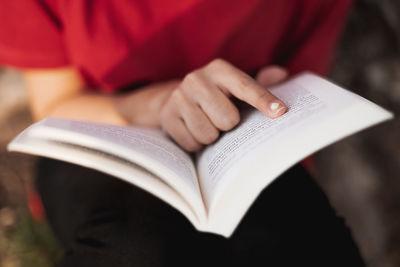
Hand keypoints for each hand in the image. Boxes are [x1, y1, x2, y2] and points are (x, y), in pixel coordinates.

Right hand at [160, 59, 287, 150]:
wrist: (176, 100)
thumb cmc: (216, 96)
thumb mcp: (236, 87)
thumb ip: (260, 84)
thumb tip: (281, 74)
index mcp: (219, 69)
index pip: (245, 86)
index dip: (263, 100)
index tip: (280, 112)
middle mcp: (197, 79)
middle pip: (228, 119)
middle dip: (228, 125)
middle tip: (221, 119)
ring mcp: (179, 97)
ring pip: (209, 135)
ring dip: (212, 136)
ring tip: (207, 124)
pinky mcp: (167, 116)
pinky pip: (192, 143)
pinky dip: (196, 143)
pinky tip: (193, 130)